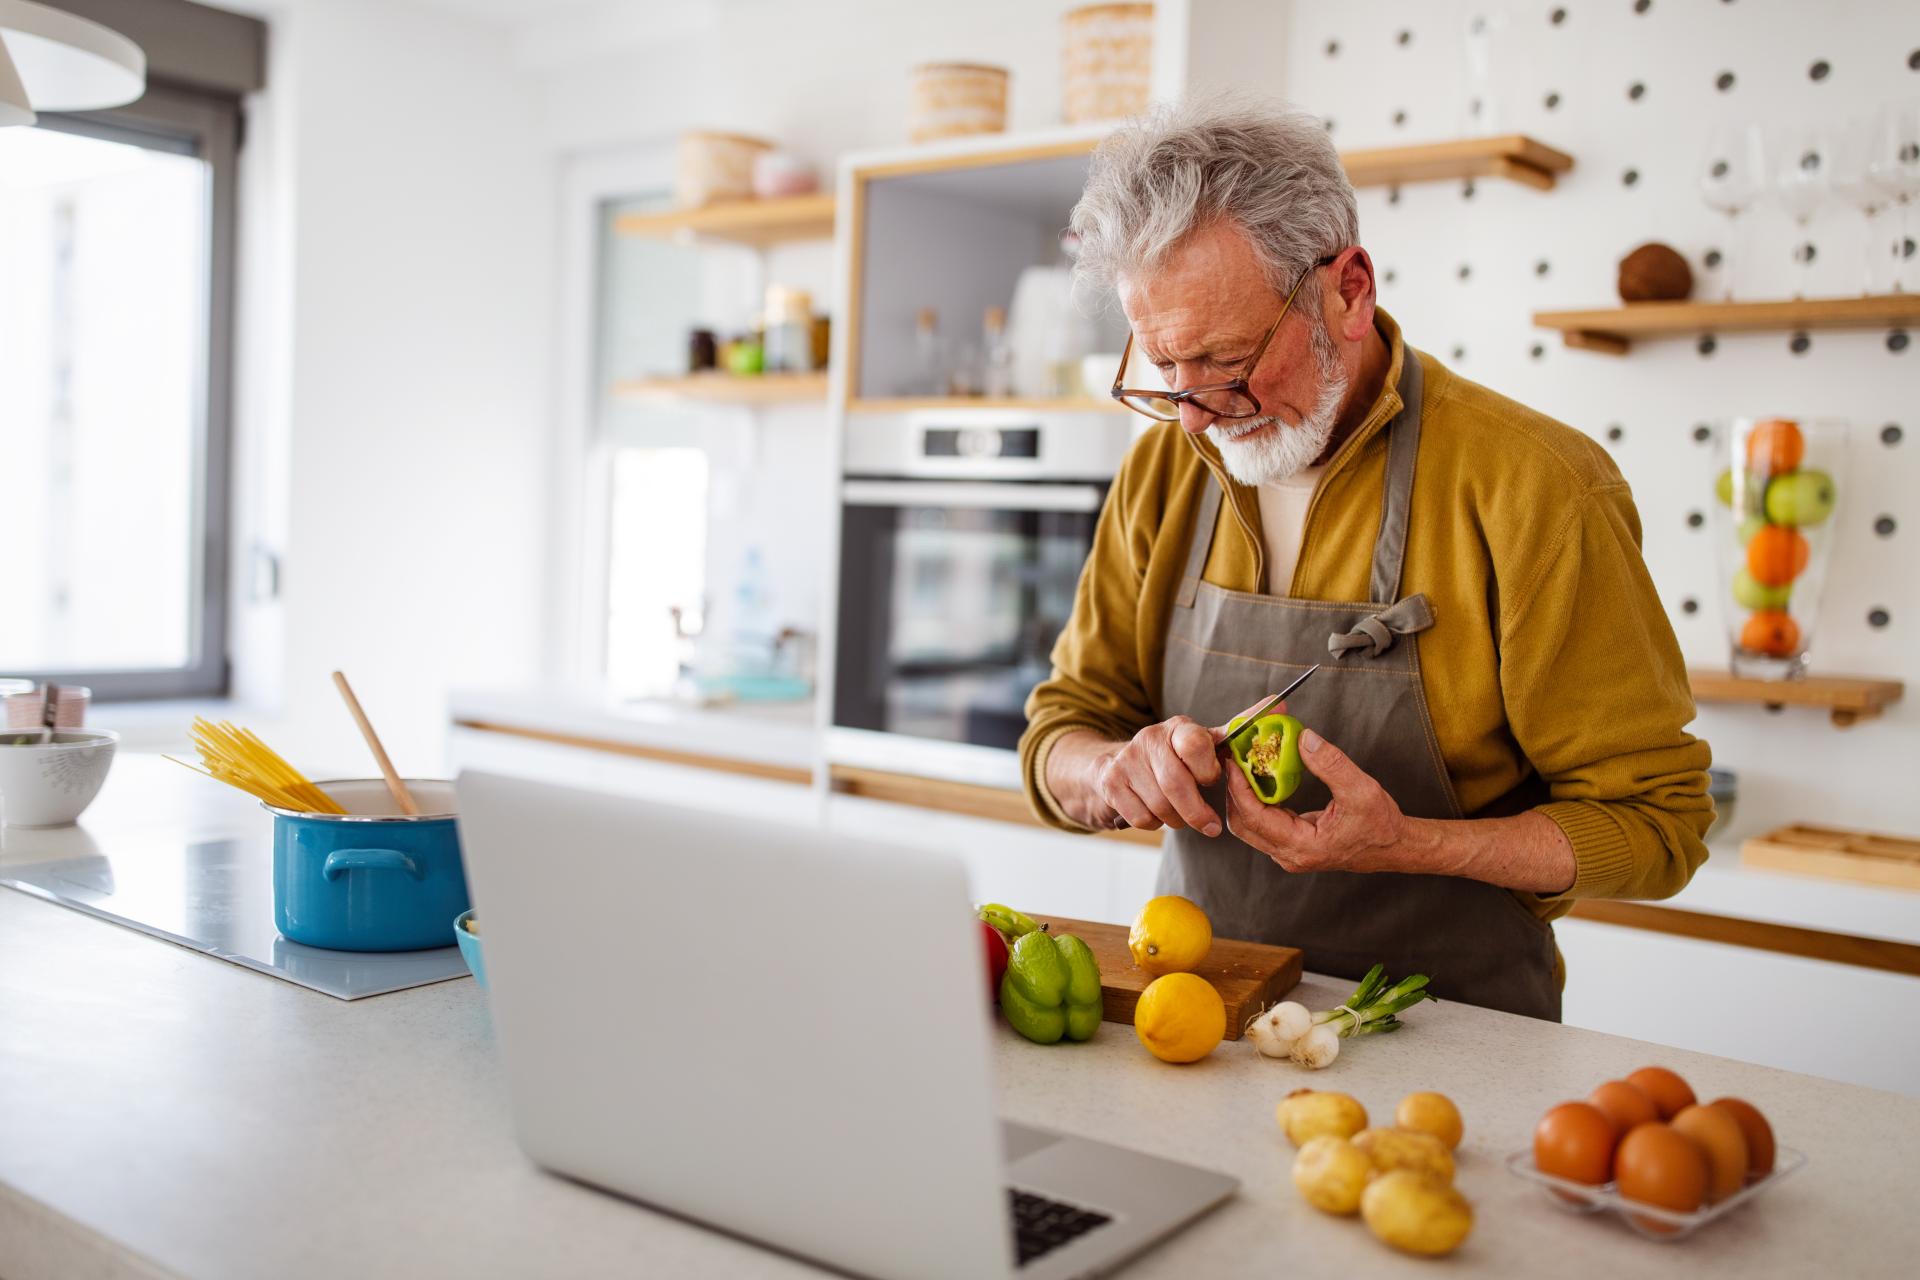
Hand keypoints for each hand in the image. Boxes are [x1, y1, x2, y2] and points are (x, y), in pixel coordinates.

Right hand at [1083, 696, 1287, 835]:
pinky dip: (1154, 823)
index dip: (1207, 770)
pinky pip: (1142, 817)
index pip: (1196, 744)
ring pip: (1160, 806)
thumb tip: (1281, 706)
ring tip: (1180, 814)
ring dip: (1177, 820)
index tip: (1212, 780)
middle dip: (1197, 812)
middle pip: (1176, 784)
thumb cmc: (1174, 757)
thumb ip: (1241, 729)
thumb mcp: (1206, 742)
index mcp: (1178, 727)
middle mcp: (1149, 738)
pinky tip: (1156, 812)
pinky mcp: (1110, 783)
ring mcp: (1126, 760)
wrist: (1115, 764)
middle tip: (1210, 825)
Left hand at [1223, 728, 1409, 872]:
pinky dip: (1255, 800)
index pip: (1254, 817)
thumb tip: (1303, 738)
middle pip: (1243, 823)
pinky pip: (1262, 823)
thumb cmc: (1381, 825)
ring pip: (1249, 825)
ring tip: (1243, 764)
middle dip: (1233, 790)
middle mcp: (1290, 855)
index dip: (1239, 788)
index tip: (1233, 761)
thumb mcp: (1360, 789)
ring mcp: (1288, 852)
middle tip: (1233, 758)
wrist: (1394, 847)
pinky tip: (1259, 777)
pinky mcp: (1291, 845)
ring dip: (1242, 794)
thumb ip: (1330, 764)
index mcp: (1303, 847)